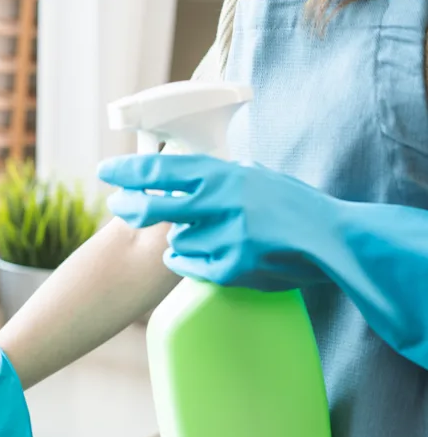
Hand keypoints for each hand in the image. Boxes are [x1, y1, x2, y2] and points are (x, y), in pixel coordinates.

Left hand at [97, 154, 332, 290]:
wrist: (331, 241)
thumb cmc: (292, 206)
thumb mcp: (254, 176)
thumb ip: (217, 175)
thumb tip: (179, 169)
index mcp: (225, 175)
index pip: (163, 169)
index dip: (129, 171)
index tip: (106, 172)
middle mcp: (222, 202)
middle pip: (154, 204)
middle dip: (129, 205)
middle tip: (116, 206)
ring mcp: (225, 236)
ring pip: (174, 239)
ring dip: (179, 238)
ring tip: (206, 234)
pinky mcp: (231, 267)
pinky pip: (188, 265)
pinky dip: (188, 261)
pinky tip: (202, 255)